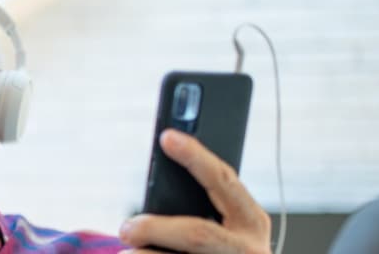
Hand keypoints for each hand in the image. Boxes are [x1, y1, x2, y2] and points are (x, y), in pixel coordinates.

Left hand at [119, 129, 270, 253]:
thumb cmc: (221, 249)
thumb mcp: (225, 227)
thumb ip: (203, 206)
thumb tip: (159, 179)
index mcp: (252, 221)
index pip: (224, 180)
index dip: (195, 157)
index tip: (167, 137)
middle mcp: (249, 247)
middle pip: (197, 233)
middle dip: (156, 229)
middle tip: (126, 229)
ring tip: (127, 253)